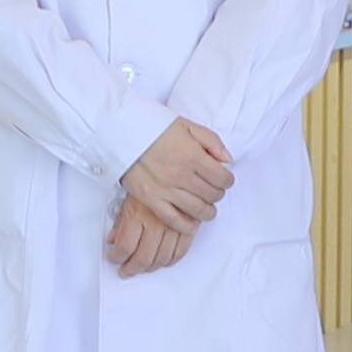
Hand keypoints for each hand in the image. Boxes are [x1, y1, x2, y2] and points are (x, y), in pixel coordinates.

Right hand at [108, 117, 233, 276]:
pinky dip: (187, 226)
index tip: (224, 179)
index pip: (222, 178)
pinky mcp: (152, 200)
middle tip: (214, 190)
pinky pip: (174, 220)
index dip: (228, 180)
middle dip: (218, 193)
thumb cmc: (155, 127)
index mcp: (193, 156)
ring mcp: (166, 190)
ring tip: (207, 208)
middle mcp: (182, 175)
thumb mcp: (188, 126)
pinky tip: (193, 223)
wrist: (124, 132)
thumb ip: (212, 142)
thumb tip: (228, 160)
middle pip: (212, 195)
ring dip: (208, 211)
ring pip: (198, 210)